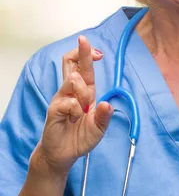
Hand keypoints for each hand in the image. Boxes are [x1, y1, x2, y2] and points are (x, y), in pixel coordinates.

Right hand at [34, 35, 112, 174]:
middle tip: (84, 42)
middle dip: (79, 51)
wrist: (65, 153)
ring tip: (84, 109)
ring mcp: (61, 98)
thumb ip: (104, 116)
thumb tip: (108, 104)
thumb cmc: (80, 137)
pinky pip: (68, 102)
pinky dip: (76, 110)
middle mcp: (72, 91)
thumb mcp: (99, 127)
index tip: (97, 50)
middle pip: (70, 62)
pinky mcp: (54, 109)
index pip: (84, 68)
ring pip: (72, 80)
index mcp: (85, 91)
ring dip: (84, 92)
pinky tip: (74, 119)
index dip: (87, 55)